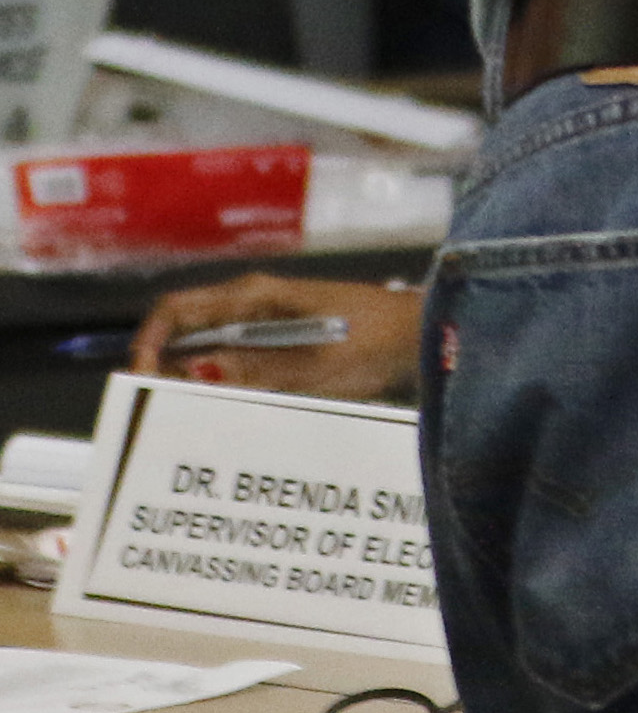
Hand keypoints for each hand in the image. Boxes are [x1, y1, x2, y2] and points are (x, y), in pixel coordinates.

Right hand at [133, 274, 421, 401]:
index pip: (177, 308)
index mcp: (255, 296)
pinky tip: (229, 409)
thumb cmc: (373, 340)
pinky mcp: (285, 341)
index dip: (149, 340)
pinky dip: (228, 384)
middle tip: (160, 409)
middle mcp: (255, 303)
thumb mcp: (310, 363)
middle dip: (167, 368)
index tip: (140, 378)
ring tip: (189, 416)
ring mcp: (270, 321)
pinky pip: (241, 361)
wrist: (423, 334)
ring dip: (198, 381)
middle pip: (189, 332)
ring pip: (212, 351)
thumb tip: (192, 374)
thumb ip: (252, 370)